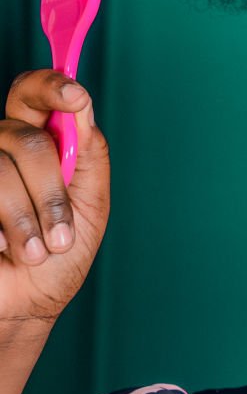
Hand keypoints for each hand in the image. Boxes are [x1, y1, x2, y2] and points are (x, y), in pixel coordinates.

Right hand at [0, 69, 109, 326]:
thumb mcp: (91, 207)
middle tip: (62, 236)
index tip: (76, 97)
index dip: (52, 86)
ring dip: (27, 220)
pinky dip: (1, 229)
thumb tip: (84, 109)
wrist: (24, 307)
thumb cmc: (58, 259)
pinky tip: (2, 248)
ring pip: (0, 169)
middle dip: (50, 191)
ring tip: (35, 253)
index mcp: (39, 141)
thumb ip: (89, 156)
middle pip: (23, 138)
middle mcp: (1, 148)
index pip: (34, 93)